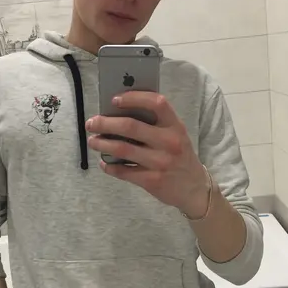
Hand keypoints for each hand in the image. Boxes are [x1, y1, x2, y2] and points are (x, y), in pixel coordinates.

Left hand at [86, 91, 209, 217]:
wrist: (195, 189)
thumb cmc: (180, 157)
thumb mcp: (177, 135)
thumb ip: (156, 124)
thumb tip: (121, 113)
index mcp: (175, 126)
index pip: (156, 103)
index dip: (133, 98)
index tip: (114, 100)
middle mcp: (169, 142)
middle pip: (131, 126)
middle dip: (106, 123)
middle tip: (92, 123)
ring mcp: (160, 162)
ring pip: (123, 149)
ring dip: (103, 143)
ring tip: (93, 141)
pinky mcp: (152, 181)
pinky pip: (123, 171)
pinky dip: (109, 166)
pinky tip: (104, 162)